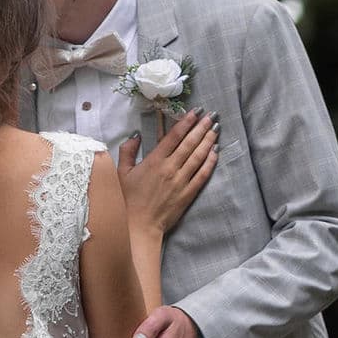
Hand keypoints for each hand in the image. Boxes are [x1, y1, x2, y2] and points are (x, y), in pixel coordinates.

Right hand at [118, 108, 217, 238]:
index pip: (174, 136)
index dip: (186, 122)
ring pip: (199, 156)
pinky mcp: (188, 194)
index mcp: (154, 161)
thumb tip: (136, 135)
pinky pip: (202, 175)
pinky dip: (210, 162)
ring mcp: (181, 181)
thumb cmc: (127, 200)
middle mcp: (170, 168)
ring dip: (209, 140)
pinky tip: (215, 152)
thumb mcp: (121, 173)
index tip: (196, 111)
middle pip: (190, 143)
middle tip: (212, 115)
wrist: (138, 227)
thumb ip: (128, 151)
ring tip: (216, 128)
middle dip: (202, 127)